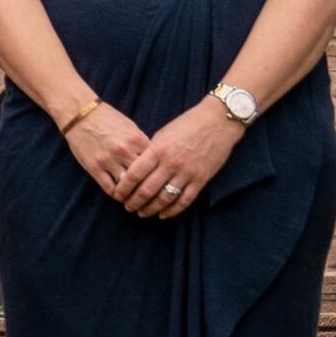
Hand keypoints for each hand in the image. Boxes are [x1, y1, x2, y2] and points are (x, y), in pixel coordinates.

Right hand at [59, 99, 153, 208]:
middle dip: (147, 188)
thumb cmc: (107, 118)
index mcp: (137, 139)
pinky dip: (117, 194)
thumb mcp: (130, 126)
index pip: (154, 164)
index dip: (157, 175)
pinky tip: (119, 195)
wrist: (79, 113)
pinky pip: (110, 188)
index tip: (158, 182)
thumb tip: (153, 160)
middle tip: (150, 197)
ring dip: (132, 195)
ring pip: (127, 186)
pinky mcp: (94, 167)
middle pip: (143, 178)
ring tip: (134, 199)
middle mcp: (125, 151)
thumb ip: (142, 143)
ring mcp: (109, 160)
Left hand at [118, 97, 237, 219]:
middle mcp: (171, 163)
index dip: (123, 188)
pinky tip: (163, 214)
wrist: (218, 121)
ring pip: (164, 199)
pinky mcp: (201, 180)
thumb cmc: (188, 123)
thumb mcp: (164, 133)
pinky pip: (184, 200)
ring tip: (142, 213)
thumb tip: (137, 168)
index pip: (134, 174)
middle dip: (134, 202)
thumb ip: (151, 151)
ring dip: (150, 209)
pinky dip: (172, 210)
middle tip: (127, 207)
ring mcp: (187, 173)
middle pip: (147, 190)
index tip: (117, 194)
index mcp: (158, 149)